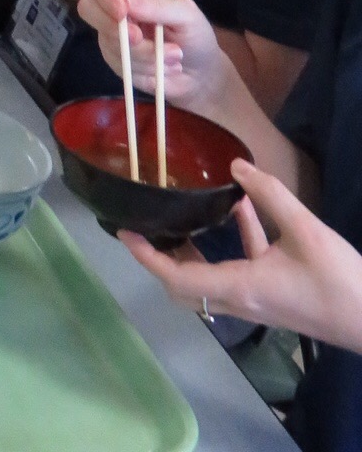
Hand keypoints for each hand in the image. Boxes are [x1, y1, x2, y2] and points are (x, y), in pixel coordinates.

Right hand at [78, 0, 235, 115]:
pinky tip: (163, 70)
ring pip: (109, 43)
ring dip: (144, 55)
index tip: (122, 11)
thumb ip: (158, 7)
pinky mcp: (117, 62)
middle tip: (138, 38)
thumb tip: (125, 0)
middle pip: (88, 8)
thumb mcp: (187, 16)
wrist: (201, 76)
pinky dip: (145, 70)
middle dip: (112, 27)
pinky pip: (119, 66)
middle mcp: (118, 11)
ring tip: (174, 58)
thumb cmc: (196, 36)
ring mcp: (113, 37)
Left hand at [122, 162, 361, 354]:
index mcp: (240, 287)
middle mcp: (241, 299)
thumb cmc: (337, 281)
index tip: (125, 233)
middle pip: (186, 285)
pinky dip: (237, 239)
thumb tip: (236, 163)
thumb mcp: (304, 230)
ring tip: (183, 211)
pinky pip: (244, 266)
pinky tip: (243, 206)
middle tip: (149, 224)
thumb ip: (269, 195)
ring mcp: (259, 299)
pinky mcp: (277, 293)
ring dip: (195, 248)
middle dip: (162, 257)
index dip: (147, 257)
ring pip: (211, 276)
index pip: (178, 278)